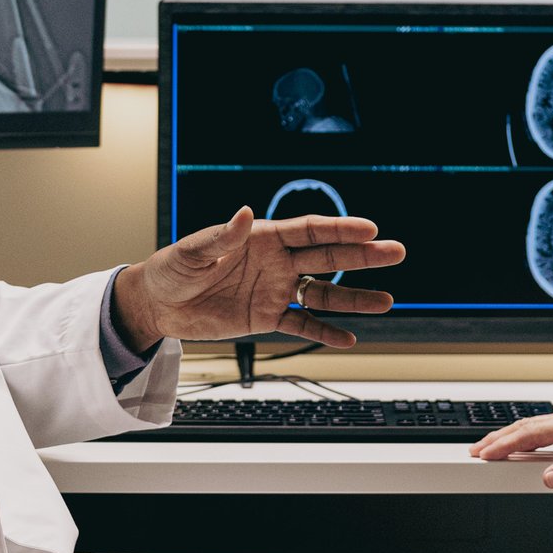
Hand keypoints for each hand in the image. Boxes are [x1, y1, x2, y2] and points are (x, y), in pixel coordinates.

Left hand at [112, 207, 405, 348]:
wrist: (158, 304)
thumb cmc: (171, 269)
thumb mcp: (192, 252)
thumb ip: (223, 236)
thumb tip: (245, 215)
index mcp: (263, 237)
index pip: (309, 230)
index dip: (340, 228)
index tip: (370, 228)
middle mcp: (276, 261)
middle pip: (328, 257)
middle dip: (362, 255)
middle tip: (395, 252)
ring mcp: (275, 290)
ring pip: (323, 293)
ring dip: (354, 297)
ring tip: (387, 301)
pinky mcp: (266, 318)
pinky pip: (302, 326)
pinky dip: (325, 332)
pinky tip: (349, 338)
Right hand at [467, 404, 552, 487]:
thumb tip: (551, 476)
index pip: (531, 433)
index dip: (504, 445)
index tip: (483, 454)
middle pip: (528, 426)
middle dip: (499, 438)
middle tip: (476, 451)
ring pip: (537, 427)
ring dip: (512, 437)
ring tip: (492, 448)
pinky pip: (549, 430)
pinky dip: (529, 437)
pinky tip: (526, 446)